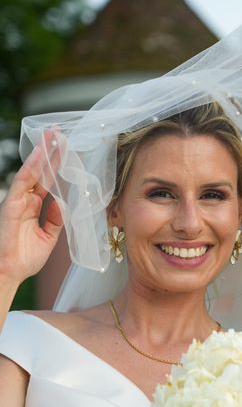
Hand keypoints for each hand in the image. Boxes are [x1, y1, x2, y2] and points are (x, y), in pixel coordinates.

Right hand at [0, 131, 63, 286]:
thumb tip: (61, 201)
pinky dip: (32, 167)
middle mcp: (25, 200)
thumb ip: (56, 218)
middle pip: (41, 172)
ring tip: (53, 136)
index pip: (48, 181)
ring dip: (43, 153)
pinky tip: (40, 154)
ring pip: (32, 172)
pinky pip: (23, 182)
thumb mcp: (49, 236)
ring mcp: (17, 200)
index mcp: (34, 206)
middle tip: (60, 133)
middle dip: (50, 153)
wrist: (9, 273)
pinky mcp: (11, 204)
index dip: (57, 166)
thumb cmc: (25, 258)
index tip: (67, 150)